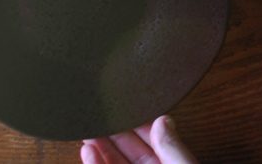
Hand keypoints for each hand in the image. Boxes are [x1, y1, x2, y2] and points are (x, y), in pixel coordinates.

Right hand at [81, 116, 197, 163]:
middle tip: (96, 110)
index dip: (137, 120)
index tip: (122, 103)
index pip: (153, 139)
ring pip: (114, 162)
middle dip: (113, 130)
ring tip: (87, 128)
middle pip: (130, 150)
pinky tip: (88, 151)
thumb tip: (162, 119)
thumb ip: (174, 149)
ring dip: (100, 147)